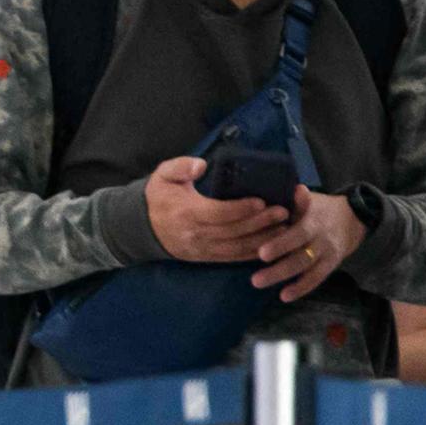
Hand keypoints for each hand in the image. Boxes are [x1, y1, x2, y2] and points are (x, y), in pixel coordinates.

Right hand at [143, 157, 284, 264]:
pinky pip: (232, 258)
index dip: (241, 209)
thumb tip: (201, 166)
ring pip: (236, 247)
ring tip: (284, 228)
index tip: (261, 201)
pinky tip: (270, 245)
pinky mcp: (205, 257)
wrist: (141, 228)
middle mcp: (195, 234)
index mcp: (185, 212)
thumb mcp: (163, 175)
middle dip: (260, 223)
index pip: (218, 213)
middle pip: (232, 231)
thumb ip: (181, 166)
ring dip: (262, 240)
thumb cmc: (159, 198)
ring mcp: (201, 248)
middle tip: (282, 212)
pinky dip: (252, 253)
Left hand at [249, 187, 367, 301]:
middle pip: (301, 257)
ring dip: (284, 279)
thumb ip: (300, 199)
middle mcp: (322, 239)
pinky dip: (302, 288)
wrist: (353, 218)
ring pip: (306, 269)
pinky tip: (284, 296)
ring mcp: (327, 253)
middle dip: (278, 269)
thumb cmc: (320, 208)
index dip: (281, 245)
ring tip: (260, 284)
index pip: (298, 234)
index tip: (261, 253)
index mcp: (314, 221)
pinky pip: (317, 279)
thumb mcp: (311, 199)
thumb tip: (296, 188)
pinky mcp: (331, 265)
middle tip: (254, 279)